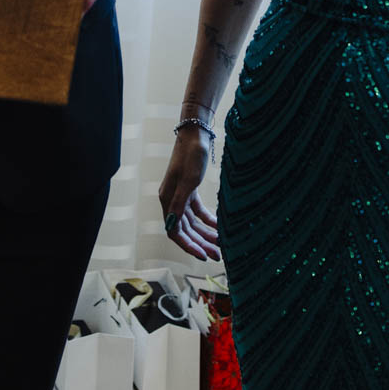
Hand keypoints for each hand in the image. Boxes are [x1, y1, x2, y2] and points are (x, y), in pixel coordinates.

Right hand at [159, 123, 220, 261]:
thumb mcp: (188, 180)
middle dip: (200, 243)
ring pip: (193, 222)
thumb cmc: (191, 155)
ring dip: (205, 234)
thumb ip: (180, 204)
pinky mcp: (190, 190)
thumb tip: (173, 227)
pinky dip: (208, 220)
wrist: (196, 134)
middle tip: (217, 255)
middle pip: (185, 229)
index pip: (175, 231)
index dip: (188, 245)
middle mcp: (172, 200)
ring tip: (220, 245)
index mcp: (167, 200)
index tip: (203, 255)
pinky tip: (219, 227)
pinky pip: (198, 211)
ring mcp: (181, 195)